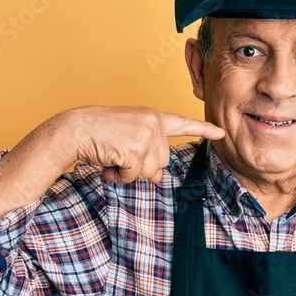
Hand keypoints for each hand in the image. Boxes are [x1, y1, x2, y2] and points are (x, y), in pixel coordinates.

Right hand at [0, 106, 223, 218]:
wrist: (74, 129)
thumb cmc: (98, 134)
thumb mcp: (128, 138)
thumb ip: (147, 152)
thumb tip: (156, 177)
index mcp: (152, 117)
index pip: (182, 123)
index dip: (203, 129)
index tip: (221, 133)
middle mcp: (153, 123)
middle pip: (161, 163)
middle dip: (140, 167)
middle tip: (119, 156)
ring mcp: (146, 135)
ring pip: (148, 172)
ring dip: (128, 172)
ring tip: (112, 158)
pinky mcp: (135, 149)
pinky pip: (132, 176)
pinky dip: (118, 176)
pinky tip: (108, 163)